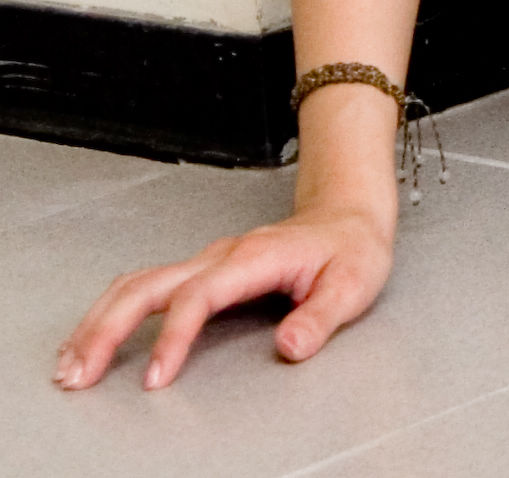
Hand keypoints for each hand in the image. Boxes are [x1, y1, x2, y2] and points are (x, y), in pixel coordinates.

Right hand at [54, 200, 393, 389]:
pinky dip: (111, 313)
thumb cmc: (351, 247)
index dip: (174, 337)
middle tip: (79, 373)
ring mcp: (207, 261)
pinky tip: (94, 337)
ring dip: (99, 321)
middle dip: (108, 329)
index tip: (156, 377)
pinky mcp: (200, 271)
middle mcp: (222, 255)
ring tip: (72, 363)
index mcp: (255, 257)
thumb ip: (322, 316)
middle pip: (148, 285)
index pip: (200, 296)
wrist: (349, 214)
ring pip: (136, 284)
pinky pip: (144, 287)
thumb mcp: (354, 282)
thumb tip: (291, 347)